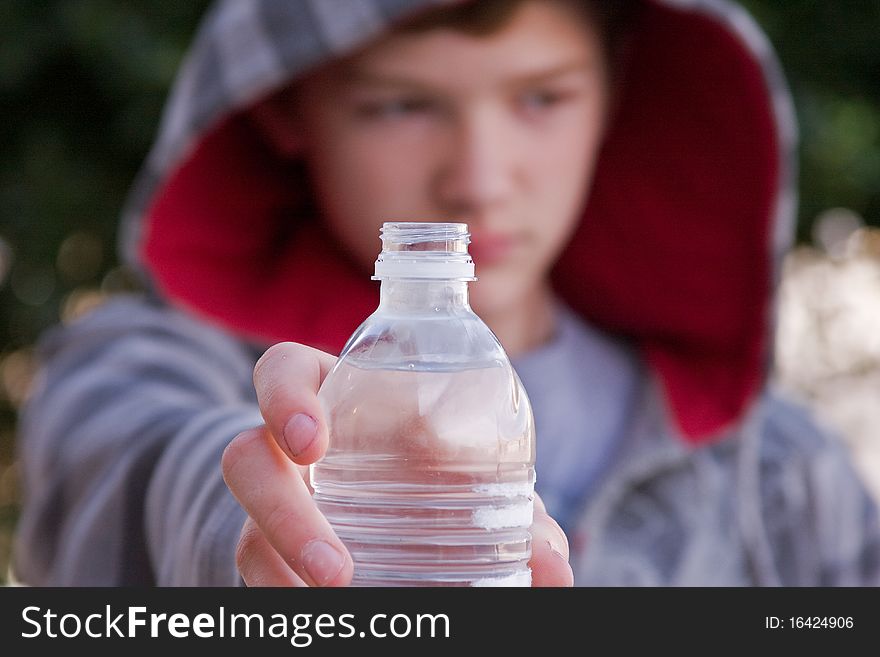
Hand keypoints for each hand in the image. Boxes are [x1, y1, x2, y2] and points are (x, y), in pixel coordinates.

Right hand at [221, 342, 573, 586]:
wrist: (397, 517)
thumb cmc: (440, 478)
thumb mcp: (473, 481)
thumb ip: (515, 512)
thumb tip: (553, 568)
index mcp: (337, 400)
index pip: (283, 373)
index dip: (283, 397)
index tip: (314, 443)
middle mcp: (291, 451)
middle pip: (247, 459)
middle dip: (280, 512)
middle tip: (338, 571)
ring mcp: (275, 506)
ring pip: (246, 531)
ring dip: (282, 572)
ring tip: (337, 606)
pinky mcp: (272, 556)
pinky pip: (258, 575)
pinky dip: (285, 598)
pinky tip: (323, 617)